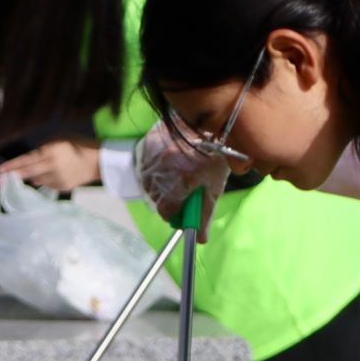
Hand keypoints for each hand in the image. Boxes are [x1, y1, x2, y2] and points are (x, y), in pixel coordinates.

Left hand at [0, 138, 101, 190]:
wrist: (99, 162)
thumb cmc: (79, 146)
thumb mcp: (59, 139)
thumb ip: (43, 148)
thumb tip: (30, 160)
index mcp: (51, 152)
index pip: (27, 160)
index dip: (12, 166)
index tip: (0, 171)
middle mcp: (52, 167)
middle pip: (27, 173)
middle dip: (11, 177)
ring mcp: (57, 179)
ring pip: (36, 180)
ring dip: (30, 177)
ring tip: (27, 174)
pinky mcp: (62, 187)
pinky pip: (46, 184)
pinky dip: (43, 180)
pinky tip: (47, 174)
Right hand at [133, 121, 229, 242]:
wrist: (205, 120)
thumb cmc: (214, 154)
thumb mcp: (214, 185)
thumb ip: (205, 213)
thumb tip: (201, 240)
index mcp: (181, 180)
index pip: (165, 211)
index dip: (173, 214)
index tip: (179, 211)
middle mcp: (163, 169)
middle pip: (155, 198)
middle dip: (167, 199)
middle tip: (180, 191)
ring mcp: (152, 155)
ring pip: (148, 183)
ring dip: (159, 184)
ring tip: (175, 174)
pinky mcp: (146, 144)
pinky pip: (145, 166)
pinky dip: (154, 169)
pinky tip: (168, 162)